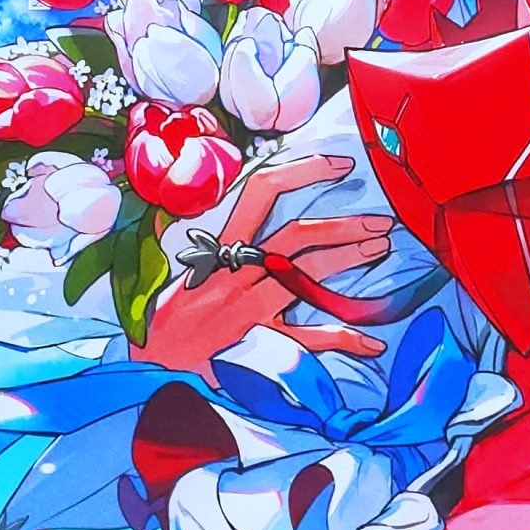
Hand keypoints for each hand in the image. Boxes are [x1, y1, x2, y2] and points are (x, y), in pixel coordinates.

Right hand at [133, 153, 393, 377]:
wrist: (147, 366)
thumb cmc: (167, 315)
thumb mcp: (186, 267)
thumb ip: (219, 239)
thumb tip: (255, 203)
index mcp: (220, 250)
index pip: (261, 193)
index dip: (304, 171)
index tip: (340, 164)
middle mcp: (236, 275)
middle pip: (295, 236)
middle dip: (344, 225)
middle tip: (381, 221)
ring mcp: (249, 311)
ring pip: (305, 278)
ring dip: (348, 260)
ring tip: (380, 248)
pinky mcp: (258, 347)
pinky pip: (308, 341)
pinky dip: (345, 341)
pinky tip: (374, 342)